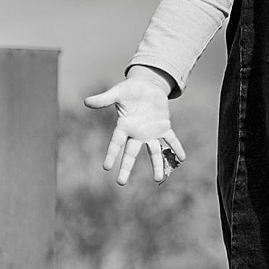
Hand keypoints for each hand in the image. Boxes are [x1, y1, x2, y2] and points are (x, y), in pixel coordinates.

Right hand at [85, 67, 184, 185]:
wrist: (148, 86)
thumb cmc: (129, 89)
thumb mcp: (117, 92)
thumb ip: (103, 99)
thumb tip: (86, 102)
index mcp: (124, 126)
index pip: (116, 143)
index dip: (112, 154)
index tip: (106, 168)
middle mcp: (137, 133)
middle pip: (131, 154)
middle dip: (126, 168)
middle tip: (121, 183)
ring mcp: (151, 132)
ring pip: (154, 152)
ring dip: (157, 165)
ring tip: (158, 178)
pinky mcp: (164, 127)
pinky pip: (171, 140)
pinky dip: (176, 148)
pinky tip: (182, 158)